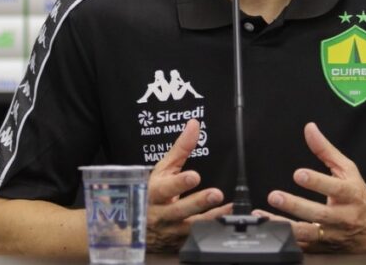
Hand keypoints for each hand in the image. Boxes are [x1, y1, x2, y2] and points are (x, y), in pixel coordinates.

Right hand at [146, 119, 230, 251]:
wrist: (137, 224)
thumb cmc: (151, 192)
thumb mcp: (162, 170)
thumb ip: (180, 149)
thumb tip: (194, 125)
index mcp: (153, 193)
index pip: (165, 188)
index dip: (179, 183)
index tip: (194, 176)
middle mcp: (161, 213)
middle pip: (179, 210)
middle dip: (198, 202)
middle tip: (216, 193)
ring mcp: (170, 230)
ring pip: (191, 226)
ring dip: (211, 217)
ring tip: (228, 207)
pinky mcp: (178, 241)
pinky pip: (196, 236)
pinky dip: (211, 230)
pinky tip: (226, 220)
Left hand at [262, 122, 365, 252]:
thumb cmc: (360, 197)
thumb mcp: (348, 170)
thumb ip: (326, 150)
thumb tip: (310, 129)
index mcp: (350, 194)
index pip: (334, 188)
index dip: (317, 182)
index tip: (299, 174)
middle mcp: (343, 216)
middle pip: (320, 213)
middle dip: (296, 205)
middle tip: (275, 196)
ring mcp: (333, 234)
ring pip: (310, 233)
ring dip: (287, 225)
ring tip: (266, 216)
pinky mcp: (324, 246)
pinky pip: (304, 244)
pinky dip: (287, 238)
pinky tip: (271, 229)